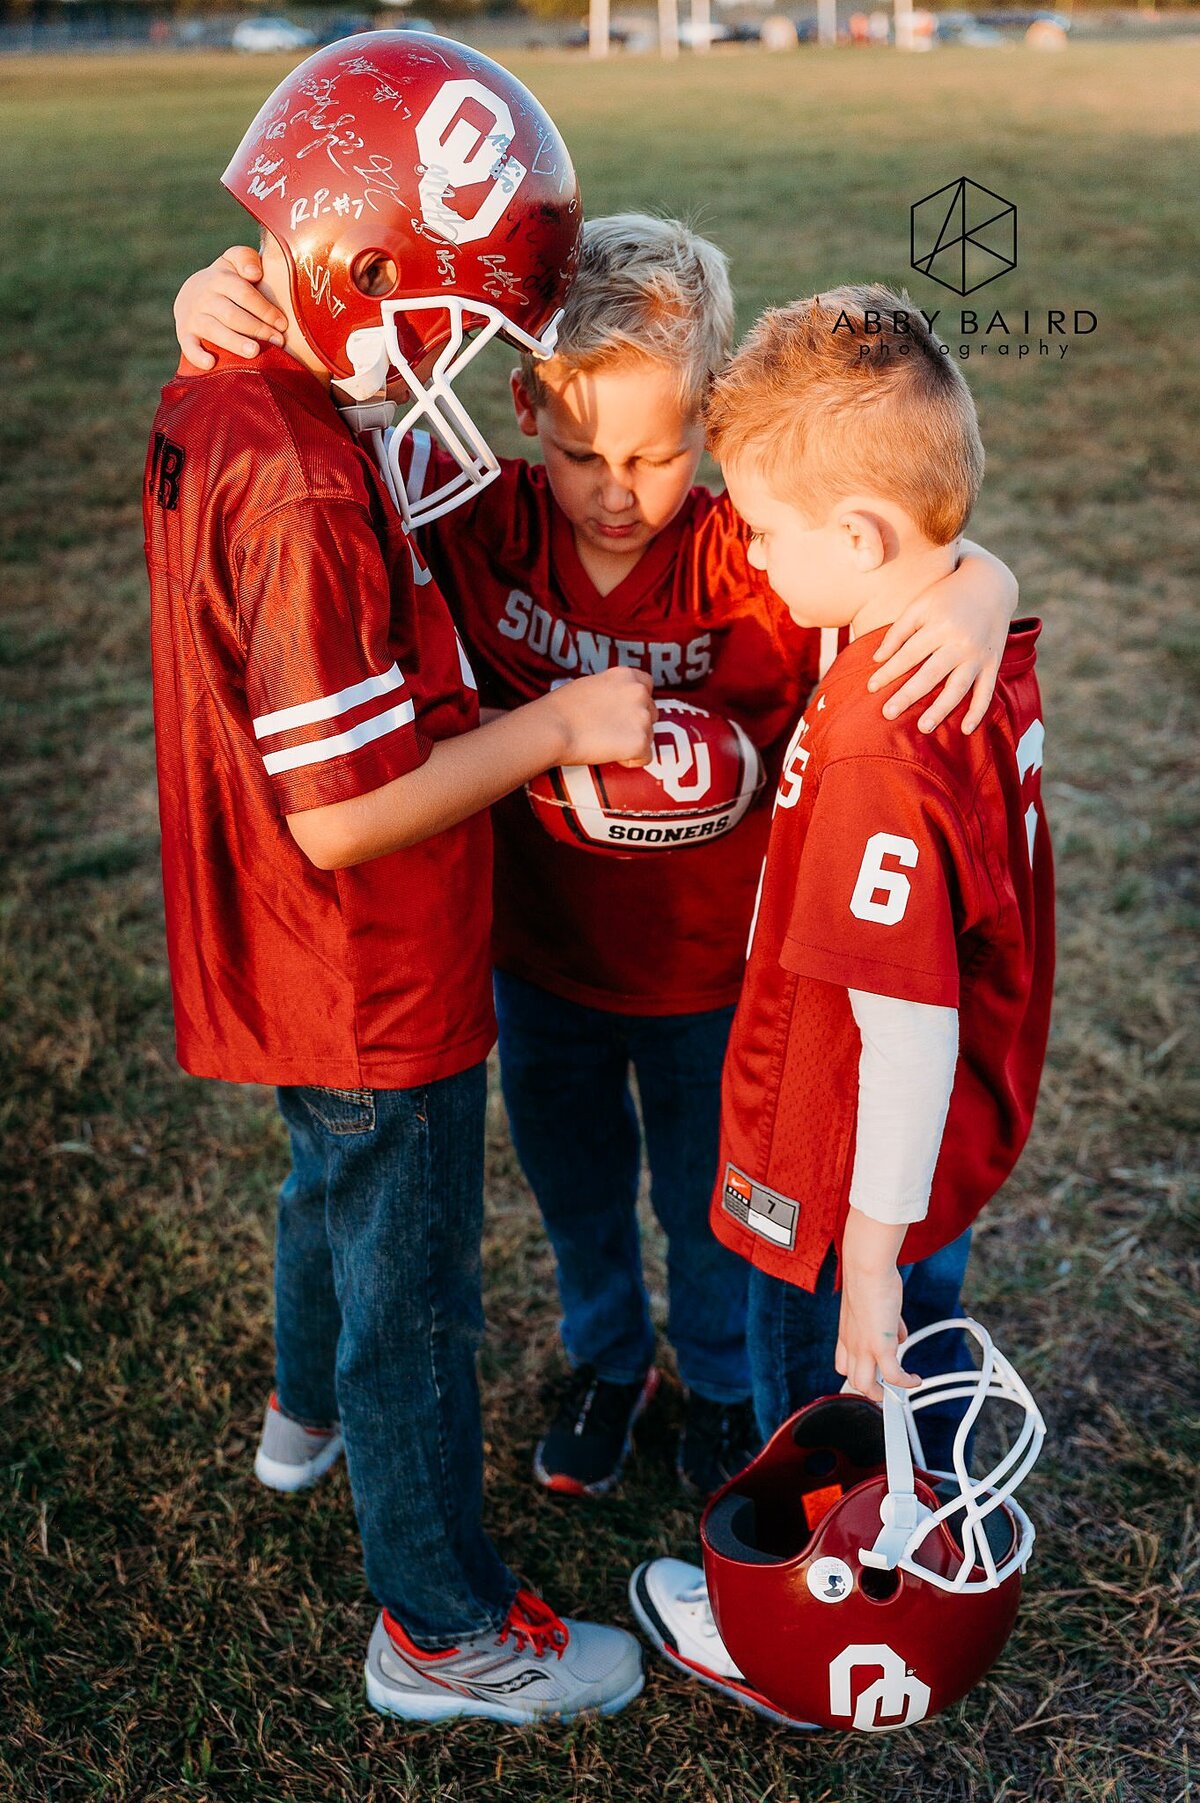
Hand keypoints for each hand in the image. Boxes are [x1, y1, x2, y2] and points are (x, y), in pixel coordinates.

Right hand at [174, 246, 287, 368]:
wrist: (192, 294)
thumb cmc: (226, 281)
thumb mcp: (233, 262)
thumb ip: (245, 258)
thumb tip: (255, 273)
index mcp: (220, 278)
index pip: (244, 293)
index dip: (265, 309)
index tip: (283, 324)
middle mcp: (205, 297)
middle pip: (232, 314)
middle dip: (256, 328)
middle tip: (277, 341)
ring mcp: (194, 317)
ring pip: (214, 330)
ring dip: (235, 342)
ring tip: (254, 352)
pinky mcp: (185, 335)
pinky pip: (189, 346)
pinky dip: (198, 356)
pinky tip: (210, 364)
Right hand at [544, 668, 655, 768]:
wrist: (552, 727)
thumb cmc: (560, 709)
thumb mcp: (589, 685)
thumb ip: (609, 691)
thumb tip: (613, 704)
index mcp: (625, 675)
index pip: (647, 686)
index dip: (636, 703)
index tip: (623, 713)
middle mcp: (639, 692)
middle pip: (651, 713)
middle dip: (636, 725)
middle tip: (611, 734)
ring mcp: (642, 717)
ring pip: (649, 736)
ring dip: (633, 743)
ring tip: (606, 744)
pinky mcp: (640, 742)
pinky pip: (646, 757)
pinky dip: (632, 760)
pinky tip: (612, 756)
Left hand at [835, 1211, 919, 1403]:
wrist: (866, 1268)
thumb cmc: (870, 1279)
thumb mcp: (874, 1305)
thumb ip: (885, 1323)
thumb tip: (898, 1334)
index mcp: (846, 1334)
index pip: (844, 1364)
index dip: (859, 1372)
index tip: (874, 1374)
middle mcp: (852, 1344)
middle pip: (853, 1380)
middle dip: (872, 1390)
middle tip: (889, 1390)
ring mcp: (864, 1348)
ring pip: (866, 1386)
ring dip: (884, 1393)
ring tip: (900, 1390)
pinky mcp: (880, 1347)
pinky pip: (894, 1375)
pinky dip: (906, 1382)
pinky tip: (916, 1380)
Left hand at [867, 542, 1018, 734]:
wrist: (991, 583)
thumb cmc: (947, 594)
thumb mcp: (920, 604)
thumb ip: (899, 631)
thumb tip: (877, 658)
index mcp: (939, 626)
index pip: (909, 654)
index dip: (888, 672)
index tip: (870, 687)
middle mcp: (960, 643)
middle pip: (931, 675)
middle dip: (908, 695)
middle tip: (888, 714)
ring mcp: (978, 655)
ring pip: (958, 687)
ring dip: (941, 709)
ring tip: (923, 728)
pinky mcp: (993, 663)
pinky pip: (986, 691)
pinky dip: (977, 711)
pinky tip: (965, 730)